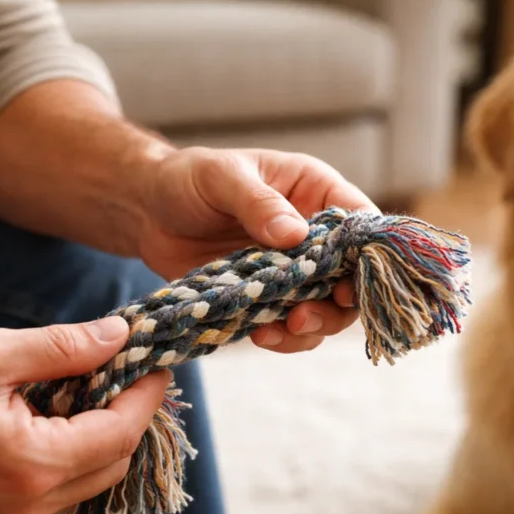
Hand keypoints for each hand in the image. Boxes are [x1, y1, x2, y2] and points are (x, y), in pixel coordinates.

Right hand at [0, 317, 168, 513]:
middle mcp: (28, 503)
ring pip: (92, 478)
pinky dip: (75, 453)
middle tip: (127, 369)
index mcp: (29, 463)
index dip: (147, 394)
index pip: (121, 432)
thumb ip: (63, 347)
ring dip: (104, 434)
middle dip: (130, 414)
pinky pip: (61, 488)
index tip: (157, 362)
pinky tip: (61, 415)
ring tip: (93, 387)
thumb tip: (118, 336)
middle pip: (114, 460)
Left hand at [135, 146, 381, 353]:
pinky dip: (282, 336)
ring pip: (326, 308)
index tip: (350, 283)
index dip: (366, 256)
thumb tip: (295, 234)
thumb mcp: (221, 177)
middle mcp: (313, 234)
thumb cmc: (188, 178)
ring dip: (313, 326)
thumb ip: (258, 202)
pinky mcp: (267, 297)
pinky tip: (260, 335)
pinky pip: (290, 325)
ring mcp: (292, 270)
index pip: (360, 222)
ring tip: (283, 329)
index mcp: (315, 191)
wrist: (147, 211)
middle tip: (306, 316)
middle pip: (352, 276)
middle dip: (339, 303)